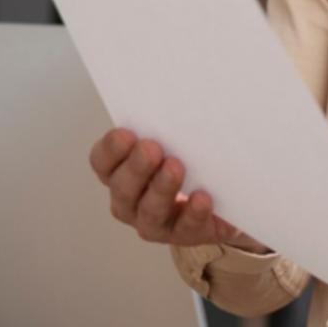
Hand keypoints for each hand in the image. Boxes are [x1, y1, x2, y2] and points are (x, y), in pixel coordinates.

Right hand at [88, 128, 267, 251]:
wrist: (224, 198)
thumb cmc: (190, 160)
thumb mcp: (178, 138)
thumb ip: (171, 123)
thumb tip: (184, 92)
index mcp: (121, 172)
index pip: (102, 162)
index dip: (110, 150)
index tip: (126, 133)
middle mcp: (131, 200)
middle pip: (123, 188)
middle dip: (136, 168)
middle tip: (152, 148)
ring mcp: (156, 221)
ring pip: (149, 211)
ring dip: (161, 189)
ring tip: (175, 167)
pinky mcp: (185, 234)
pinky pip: (186, 227)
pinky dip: (193, 212)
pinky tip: (203, 197)